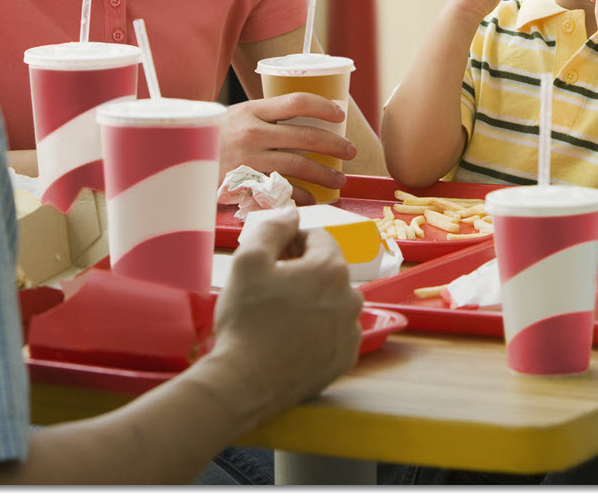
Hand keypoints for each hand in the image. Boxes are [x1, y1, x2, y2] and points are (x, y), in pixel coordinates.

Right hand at [209, 208, 362, 410]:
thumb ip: (273, 228)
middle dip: (302, 272)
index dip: (290, 243)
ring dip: (311, 301)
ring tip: (279, 316)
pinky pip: (333, 332)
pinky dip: (317, 330)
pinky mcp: (345, 359)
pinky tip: (290, 338)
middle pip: (326, 270)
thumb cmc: (246, 319)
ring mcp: (351, 331)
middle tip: (270, 289)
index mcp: (331, 269)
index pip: (317, 238)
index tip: (270, 259)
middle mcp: (352, 297)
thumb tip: (292, 214)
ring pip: (331, 301)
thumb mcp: (248, 260)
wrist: (245, 382)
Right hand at [219, 94, 355, 204]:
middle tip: (350, 152)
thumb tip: (309, 116)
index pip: (297, 102)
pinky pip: (281, 190)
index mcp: (252, 110)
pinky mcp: (245, 184)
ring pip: (299, 166)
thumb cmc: (216, 136)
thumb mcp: (237, 115)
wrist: (180, 157)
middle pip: (305, 137)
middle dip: (335, 145)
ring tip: (339, 179)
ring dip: (325, 174)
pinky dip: (301, 195)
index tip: (340, 114)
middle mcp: (252, 133)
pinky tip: (313, 197)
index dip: (324, 106)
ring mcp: (249, 160)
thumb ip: (267, 115)